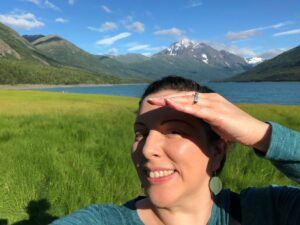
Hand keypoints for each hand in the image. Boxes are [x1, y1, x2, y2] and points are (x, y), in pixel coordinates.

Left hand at [148, 92, 270, 151]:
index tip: (157, 102)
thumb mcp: (215, 122)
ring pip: (189, 100)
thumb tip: (193, 123)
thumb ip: (204, 119)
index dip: (171, 99)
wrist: (253, 132)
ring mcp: (214, 104)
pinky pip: (198, 109)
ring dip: (172, 101)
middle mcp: (210, 99)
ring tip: (158, 101)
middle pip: (184, 96)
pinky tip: (173, 106)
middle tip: (151, 100)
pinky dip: (184, 107)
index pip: (187, 98)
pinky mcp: (218, 113)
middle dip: (167, 98)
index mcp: (209, 100)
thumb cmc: (234, 128)